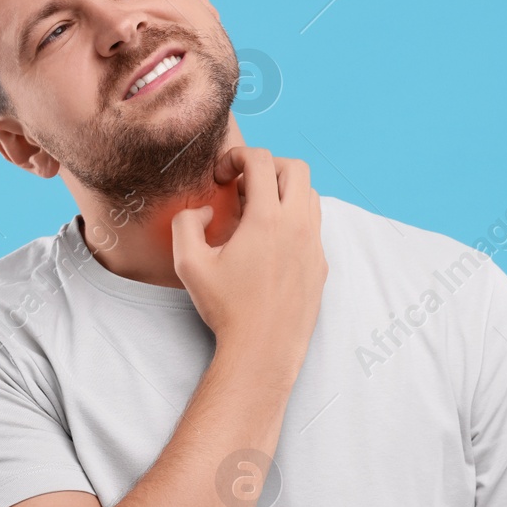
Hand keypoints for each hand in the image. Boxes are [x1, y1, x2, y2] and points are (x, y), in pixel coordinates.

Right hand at [170, 147, 326, 377]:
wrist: (263, 350)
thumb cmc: (226, 309)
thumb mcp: (189, 265)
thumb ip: (186, 224)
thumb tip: (205, 210)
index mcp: (267, 219)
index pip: (261, 160)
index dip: (236, 156)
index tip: (222, 176)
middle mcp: (298, 226)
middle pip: (295, 168)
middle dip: (267, 166)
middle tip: (243, 187)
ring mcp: (314, 244)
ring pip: (309, 194)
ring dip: (284, 191)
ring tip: (256, 213)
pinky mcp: (320, 263)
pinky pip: (313, 224)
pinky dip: (294, 218)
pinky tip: (271, 241)